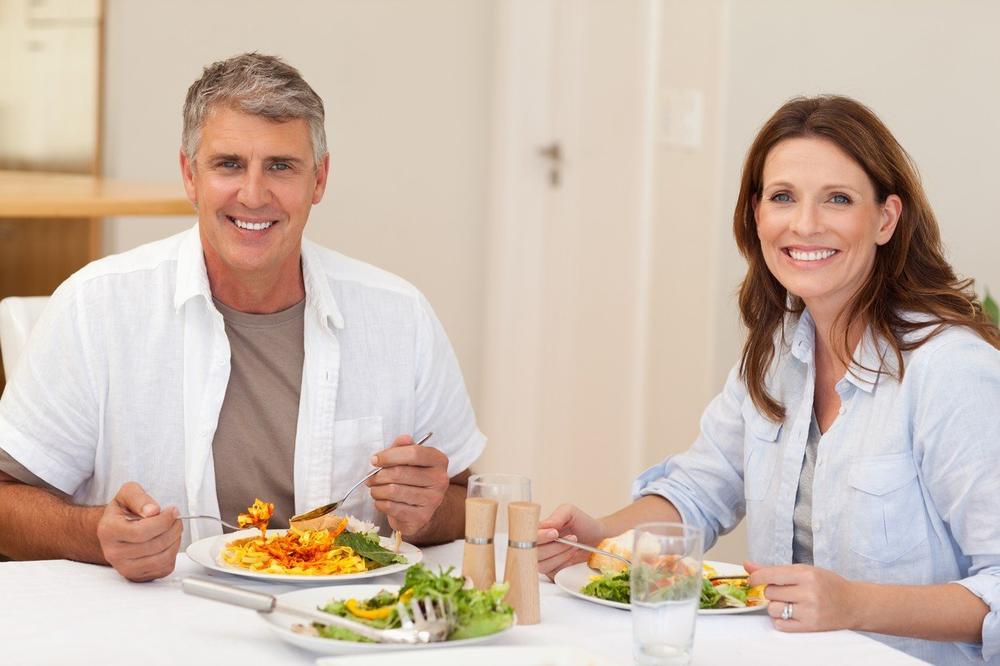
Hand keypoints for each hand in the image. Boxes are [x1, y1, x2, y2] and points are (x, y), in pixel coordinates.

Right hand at [96, 482, 181, 581]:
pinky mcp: (138, 576)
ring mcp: (125, 567)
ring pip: (162, 558)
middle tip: (176, 519)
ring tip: (173, 529)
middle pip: (155, 545)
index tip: (172, 511)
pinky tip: (168, 542)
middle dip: (173, 528)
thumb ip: (139, 497)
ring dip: (175, 541)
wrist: (114, 530)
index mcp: (109, 531)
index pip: (141, 532)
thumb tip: (153, 510)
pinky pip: (164, 568)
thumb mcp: (127, 493)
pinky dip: (173, 553)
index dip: (163, 521)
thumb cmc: (122, 512)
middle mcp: (113, 553)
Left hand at [367, 434, 449, 536]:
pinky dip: (380, 503)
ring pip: (394, 491)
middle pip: (401, 473)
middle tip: (370, 478)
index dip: (390, 455)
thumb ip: (404, 447)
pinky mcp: (421, 517)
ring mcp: (433, 500)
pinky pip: (392, 507)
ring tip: (374, 489)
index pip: (414, 453)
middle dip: (379, 475)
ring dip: (377, 490)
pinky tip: (381, 500)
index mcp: (439, 461)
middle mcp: (440, 480)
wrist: (420, 510)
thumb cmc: (412, 479)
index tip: (374, 460)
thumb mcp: (409, 460)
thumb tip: (404, 438)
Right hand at [536, 504, 606, 579]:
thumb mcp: (570, 512)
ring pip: (541, 564)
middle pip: (532, 552)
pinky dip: (562, 564)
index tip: (555, 533)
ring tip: (574, 546)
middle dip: (553, 547)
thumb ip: (557, 516)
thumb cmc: (583, 524)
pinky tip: (572, 556)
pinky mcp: (552, 571)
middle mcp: (538, 545)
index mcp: (538, 530)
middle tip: (571, 538)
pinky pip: (550, 572)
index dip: (540, 537)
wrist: (598, 539)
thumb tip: (545, 526)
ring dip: (559, 556)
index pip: (528, 535)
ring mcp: (544, 559)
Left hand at [745, 561, 860, 631]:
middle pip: (770, 592)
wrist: (853, 604)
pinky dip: (781, 620)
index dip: (756, 578)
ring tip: (790, 603)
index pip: (771, 575)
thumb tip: (748, 565)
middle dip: (772, 591)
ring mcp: (809, 611)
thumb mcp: (804, 570)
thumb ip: (774, 569)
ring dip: (776, 606)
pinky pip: (780, 625)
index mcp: (806, 574)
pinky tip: (791, 614)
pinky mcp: (810, 627)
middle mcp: (807, 592)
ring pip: (773, 609)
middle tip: (785, 591)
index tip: (751, 581)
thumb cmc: (828, 585)